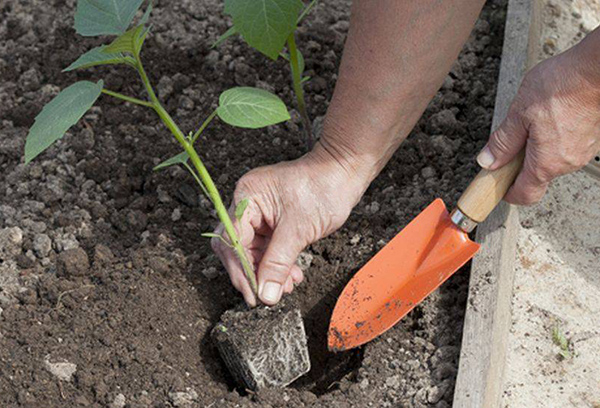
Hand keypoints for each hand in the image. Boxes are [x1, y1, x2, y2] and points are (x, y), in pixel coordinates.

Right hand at [211, 144, 368, 305]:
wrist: (345, 172)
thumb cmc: (323, 187)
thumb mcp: (299, 229)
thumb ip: (278, 263)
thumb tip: (266, 294)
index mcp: (247, 196)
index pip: (231, 240)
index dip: (240, 270)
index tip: (253, 294)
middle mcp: (248, 203)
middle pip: (237, 247)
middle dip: (252, 273)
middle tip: (265, 296)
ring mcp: (261, 213)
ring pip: (254, 251)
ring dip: (268, 272)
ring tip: (286, 286)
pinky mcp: (275, 221)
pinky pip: (268, 248)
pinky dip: (278, 264)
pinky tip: (291, 275)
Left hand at [476, 45, 599, 204]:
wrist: (596, 68)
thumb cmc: (562, 86)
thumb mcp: (519, 113)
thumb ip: (503, 142)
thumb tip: (488, 161)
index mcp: (547, 163)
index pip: (525, 195)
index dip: (507, 193)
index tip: (496, 185)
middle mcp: (567, 163)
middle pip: (536, 177)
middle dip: (518, 164)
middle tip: (507, 144)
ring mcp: (581, 151)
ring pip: (549, 161)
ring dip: (534, 149)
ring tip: (529, 122)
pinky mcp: (588, 138)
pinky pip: (562, 148)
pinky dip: (549, 139)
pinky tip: (546, 117)